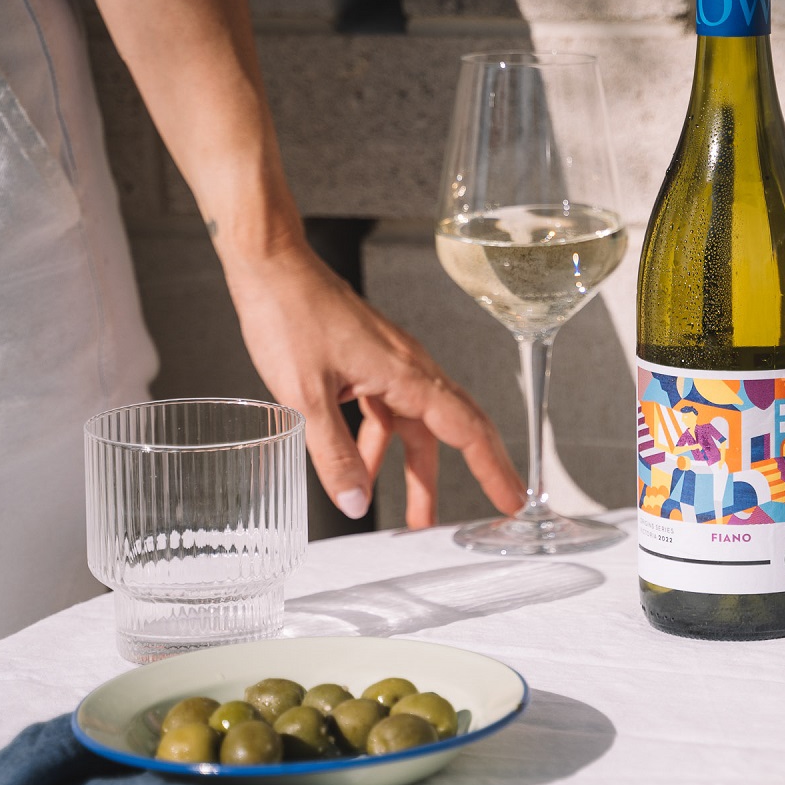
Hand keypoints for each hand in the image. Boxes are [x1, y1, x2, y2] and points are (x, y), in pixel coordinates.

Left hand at [222, 241, 522, 526]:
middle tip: (497, 510)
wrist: (270, 266)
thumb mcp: (305, 397)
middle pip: (457, 428)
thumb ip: (332, 455)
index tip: (514, 501)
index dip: (494, 469)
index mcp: (407, 374)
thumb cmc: (289, 314)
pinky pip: (387, 413)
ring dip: (418, 472)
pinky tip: (363, 469)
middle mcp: (409, 368)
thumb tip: (355, 503)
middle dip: (477, 473)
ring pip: (418, 427)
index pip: (467, 430)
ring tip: (415, 518)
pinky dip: (381, 446)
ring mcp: (390, 365)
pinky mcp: (368, 364)